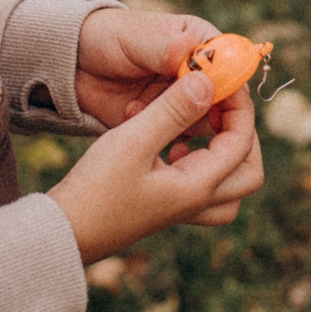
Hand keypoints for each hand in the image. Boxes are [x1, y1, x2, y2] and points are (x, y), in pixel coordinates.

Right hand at [48, 69, 265, 264]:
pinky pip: (201, 189)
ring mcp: (180, 209)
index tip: (223, 80)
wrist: (63, 231)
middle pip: (248, 173)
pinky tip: (170, 146)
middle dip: (243, 135)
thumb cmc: (95, 188)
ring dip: (225, 153)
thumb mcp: (134, 141)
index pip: (241, 143)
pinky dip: (199, 163)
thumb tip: (209, 81)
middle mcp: (196, 203)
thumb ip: (173, 110)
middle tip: (220, 107)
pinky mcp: (163, 208)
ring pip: (228, 186)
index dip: (239, 108)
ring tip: (199, 126)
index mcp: (197, 187)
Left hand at [76, 7, 218, 128]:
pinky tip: (130, 116)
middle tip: (177, 115)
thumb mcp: (133, 39)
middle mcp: (199, 73)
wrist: (74, 65)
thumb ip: (162, 48)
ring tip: (140, 109)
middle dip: (204, 110)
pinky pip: (179, 137)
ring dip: (176, 121)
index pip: (231, 65)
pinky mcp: (168, 123)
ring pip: (205, 122)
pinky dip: (160, 133)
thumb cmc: (106, 38)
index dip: (229, 84)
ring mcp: (184, 100)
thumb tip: (190, 50)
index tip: (209, 98)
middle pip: (226, 100)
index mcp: (200, 42)